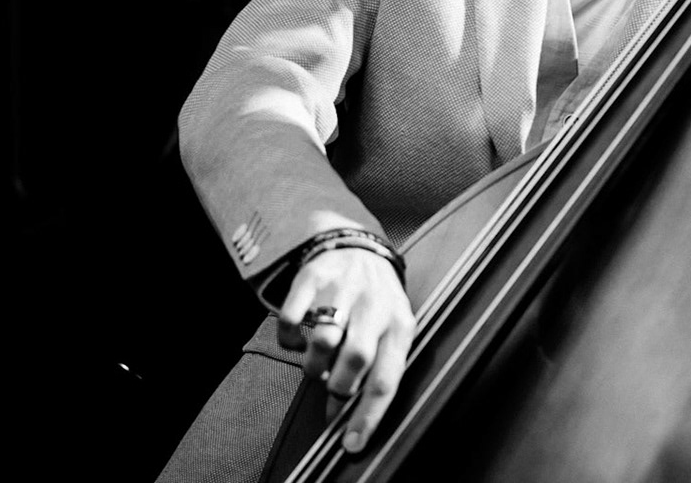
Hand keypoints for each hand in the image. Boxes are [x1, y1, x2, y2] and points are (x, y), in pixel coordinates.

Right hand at [277, 245, 414, 454]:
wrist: (359, 247)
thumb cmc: (377, 303)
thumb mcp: (392, 330)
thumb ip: (378, 369)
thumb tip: (352, 418)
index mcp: (399, 324)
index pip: (386, 379)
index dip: (367, 416)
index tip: (350, 443)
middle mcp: (374, 305)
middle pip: (355, 359)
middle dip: (338, 385)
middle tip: (332, 386)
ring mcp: (343, 288)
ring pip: (322, 342)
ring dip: (313, 365)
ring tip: (317, 363)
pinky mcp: (313, 277)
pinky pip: (292, 320)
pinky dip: (290, 339)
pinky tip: (299, 339)